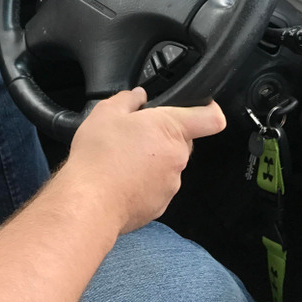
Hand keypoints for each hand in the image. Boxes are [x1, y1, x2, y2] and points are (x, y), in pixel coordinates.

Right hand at [64, 88, 225, 235]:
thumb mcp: (106, 112)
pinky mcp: (160, 205)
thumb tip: (138, 96)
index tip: (198, 107)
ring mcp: (171, 184)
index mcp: (170, 129)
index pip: (211, 118)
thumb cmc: (99, 155)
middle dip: (161, 135)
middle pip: (181, 140)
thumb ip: (127, 99)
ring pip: (166, 164)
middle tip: (133, 134)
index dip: (208, 109)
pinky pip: (156, 186)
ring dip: (150, 160)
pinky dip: (142, 182)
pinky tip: (120, 179)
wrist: (90, 201)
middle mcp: (177, 157)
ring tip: (120, 159)